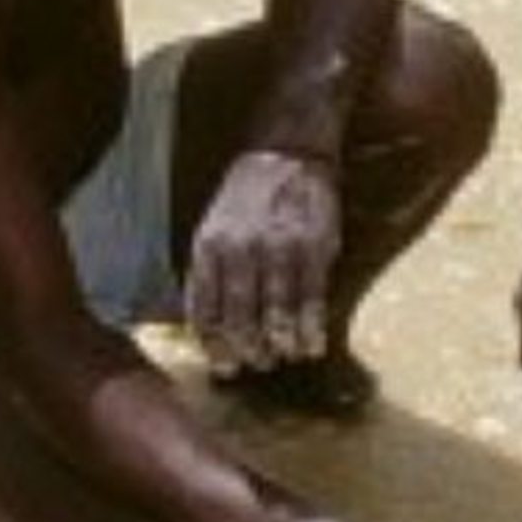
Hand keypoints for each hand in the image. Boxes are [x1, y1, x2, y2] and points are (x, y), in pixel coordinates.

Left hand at [189, 148, 341, 377]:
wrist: (287, 156)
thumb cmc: (245, 198)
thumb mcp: (212, 228)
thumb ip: (208, 272)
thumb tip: (206, 323)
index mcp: (210, 248)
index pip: (207, 311)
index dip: (216, 345)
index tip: (224, 365)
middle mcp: (242, 252)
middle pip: (242, 318)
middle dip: (248, 350)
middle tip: (256, 365)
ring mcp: (280, 251)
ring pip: (277, 314)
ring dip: (280, 344)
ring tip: (283, 358)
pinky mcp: (315, 249)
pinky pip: (312, 300)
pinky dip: (311, 328)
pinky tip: (312, 346)